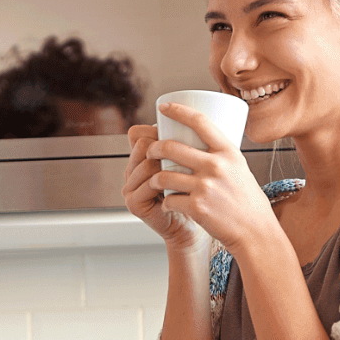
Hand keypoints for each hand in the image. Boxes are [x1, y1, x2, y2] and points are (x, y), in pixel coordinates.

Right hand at [123, 125, 200, 248]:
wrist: (195, 228)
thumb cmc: (197, 196)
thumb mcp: (192, 166)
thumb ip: (190, 146)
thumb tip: (210, 111)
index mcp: (141, 159)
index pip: (137, 133)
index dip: (155, 130)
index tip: (178, 135)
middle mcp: (131, 171)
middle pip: (141, 144)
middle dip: (163, 146)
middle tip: (186, 156)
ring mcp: (129, 187)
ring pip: (146, 162)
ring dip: (167, 165)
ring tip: (184, 174)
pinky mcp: (133, 203)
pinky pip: (147, 184)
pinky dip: (164, 184)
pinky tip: (177, 189)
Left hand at [144, 103, 275, 250]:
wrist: (255, 231)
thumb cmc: (247, 201)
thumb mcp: (240, 169)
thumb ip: (221, 156)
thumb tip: (199, 142)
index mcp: (228, 152)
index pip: (200, 121)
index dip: (178, 111)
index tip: (163, 107)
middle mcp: (216, 166)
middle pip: (171, 147)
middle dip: (153, 148)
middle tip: (149, 151)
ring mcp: (205, 187)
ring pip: (163, 176)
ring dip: (153, 179)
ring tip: (154, 182)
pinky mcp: (197, 207)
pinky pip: (169, 200)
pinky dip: (166, 203)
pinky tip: (169, 205)